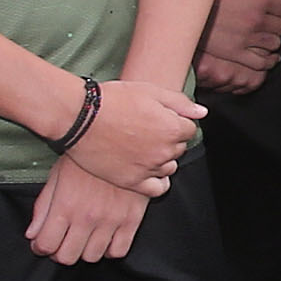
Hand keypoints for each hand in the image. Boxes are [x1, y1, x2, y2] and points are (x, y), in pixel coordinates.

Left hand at [26, 157, 155, 263]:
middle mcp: (87, 217)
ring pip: (92, 257)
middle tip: (62, 241)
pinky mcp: (132, 220)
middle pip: (67, 257)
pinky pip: (119, 251)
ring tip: (84, 237)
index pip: (46, 244)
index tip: (43, 242)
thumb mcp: (58, 175)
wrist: (124, 141)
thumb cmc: (87, 156)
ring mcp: (111, 220)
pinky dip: (109, 249)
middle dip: (60, 251)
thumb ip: (43, 207)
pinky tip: (105, 237)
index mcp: (65, 205)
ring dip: (85, 250)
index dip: (40, 247)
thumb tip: (32, 234)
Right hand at [64, 73, 202, 191]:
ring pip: (169, 167)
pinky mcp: (131, 181)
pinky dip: (157, 181)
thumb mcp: (150, 91)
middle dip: (168, 139)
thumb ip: (180, 103)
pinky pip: (157, 189)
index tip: (160, 118)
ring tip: (142, 147)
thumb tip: (202, 113)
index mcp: (172, 128)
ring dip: (161, 159)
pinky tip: (148, 171)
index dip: (175, 121)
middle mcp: (164, 151)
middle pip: (178, 148)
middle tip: (147, 130)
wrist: (79, 116)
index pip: (189, 129)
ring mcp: (148, 168)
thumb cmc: (113, 99)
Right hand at [196, 0, 280, 92]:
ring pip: (274, 44)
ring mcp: (247, 37)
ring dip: (272, 41)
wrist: (186, 4)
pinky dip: (268, 61)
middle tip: (270, 24)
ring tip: (266, 37)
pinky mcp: (236, 53)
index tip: (279, 10)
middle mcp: (257, 19)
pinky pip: (261, 62)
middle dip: (278, 25)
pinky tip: (269, 57)